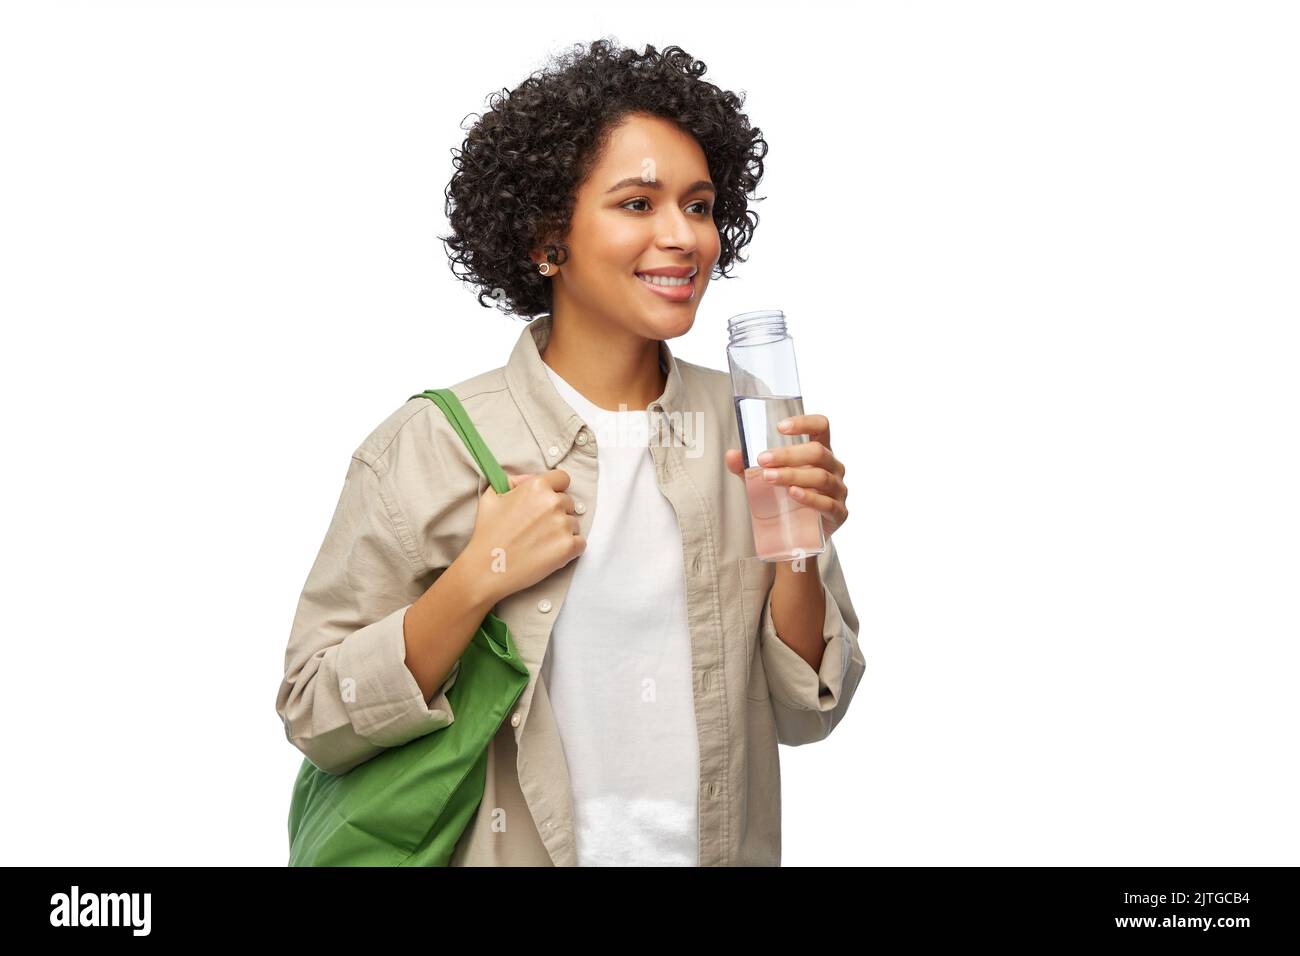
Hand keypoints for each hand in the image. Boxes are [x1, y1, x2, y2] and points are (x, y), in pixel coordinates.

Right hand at [459, 469, 585, 603]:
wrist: (487, 568)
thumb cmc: (488, 533)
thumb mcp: (492, 496)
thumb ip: (513, 481)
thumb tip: (530, 479)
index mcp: (537, 486)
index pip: (562, 479)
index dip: (555, 489)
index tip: (547, 502)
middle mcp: (553, 502)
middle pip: (569, 502)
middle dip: (557, 512)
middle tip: (538, 527)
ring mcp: (563, 525)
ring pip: (574, 523)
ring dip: (562, 532)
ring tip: (541, 543)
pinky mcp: (568, 547)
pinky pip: (581, 543)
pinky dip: (570, 548)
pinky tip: (551, 553)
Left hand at [725, 413, 848, 538]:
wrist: (801, 538)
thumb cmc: (787, 501)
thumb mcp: (765, 481)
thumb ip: (747, 469)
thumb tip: (731, 455)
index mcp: (820, 453)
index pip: (821, 427)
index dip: (805, 422)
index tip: (780, 427)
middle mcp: (834, 468)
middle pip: (818, 452)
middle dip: (788, 454)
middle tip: (762, 459)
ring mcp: (839, 490)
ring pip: (820, 476)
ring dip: (793, 475)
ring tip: (769, 477)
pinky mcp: (839, 513)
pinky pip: (827, 503)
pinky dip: (810, 498)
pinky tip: (793, 494)